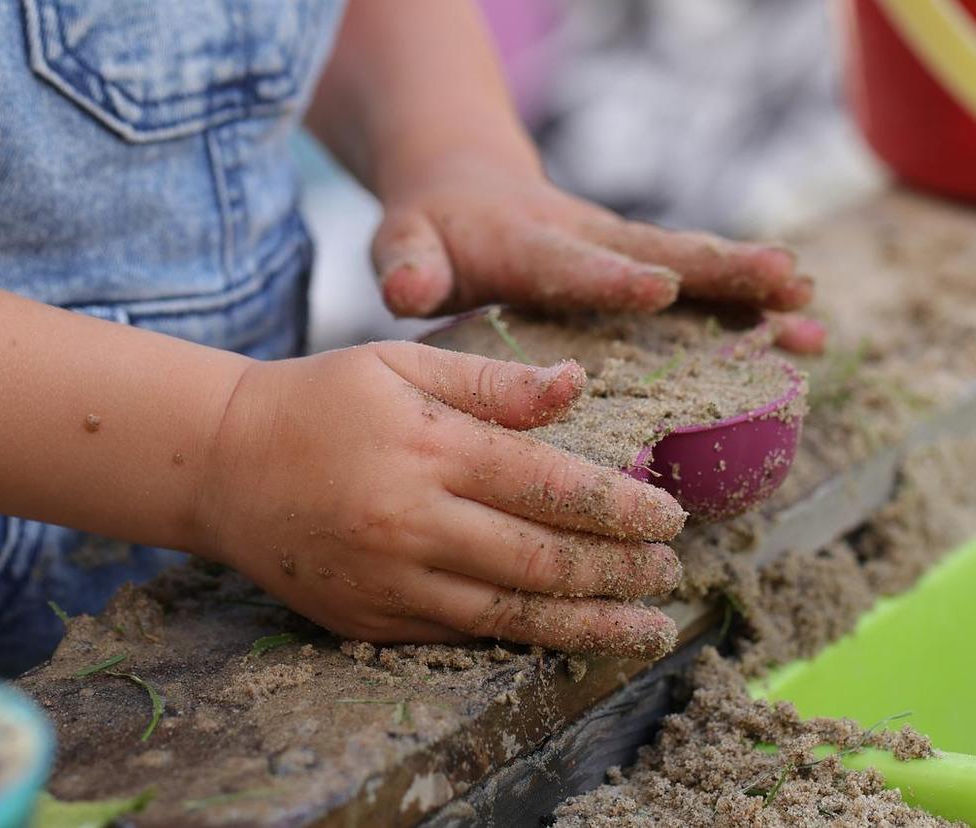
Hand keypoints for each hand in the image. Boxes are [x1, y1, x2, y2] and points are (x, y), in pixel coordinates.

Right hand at [197, 342, 686, 658]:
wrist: (223, 464)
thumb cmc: (320, 401)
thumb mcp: (401, 363)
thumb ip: (494, 381)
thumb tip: (579, 385)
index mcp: (430, 447)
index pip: (551, 486)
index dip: (622, 507)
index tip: (671, 517)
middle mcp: (414, 520)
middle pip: (542, 560)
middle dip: (619, 570)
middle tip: (669, 570)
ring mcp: (389, 579)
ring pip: (511, 614)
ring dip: (590, 623)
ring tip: (648, 627)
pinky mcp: (368, 618)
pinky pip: (461, 635)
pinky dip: (523, 638)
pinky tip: (565, 636)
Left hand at [372, 154, 825, 353]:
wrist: (466, 186)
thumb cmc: (433, 229)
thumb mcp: (405, 242)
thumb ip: (408, 264)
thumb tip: (408, 289)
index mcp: (527, 245)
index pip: (570, 263)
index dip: (611, 278)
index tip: (660, 287)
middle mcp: (586, 242)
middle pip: (659, 252)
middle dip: (720, 270)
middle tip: (784, 282)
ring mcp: (619, 252)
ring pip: (691, 267)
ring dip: (750, 288)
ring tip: (811, 311)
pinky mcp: (636, 264)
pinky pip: (696, 285)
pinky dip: (746, 305)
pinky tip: (799, 331)